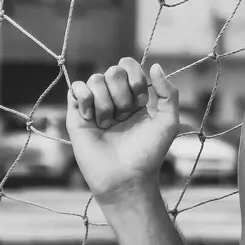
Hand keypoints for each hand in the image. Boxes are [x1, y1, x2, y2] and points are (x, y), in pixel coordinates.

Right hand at [66, 58, 179, 202]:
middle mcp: (113, 98)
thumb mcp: (168, 121)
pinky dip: (85, 99)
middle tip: (124, 116)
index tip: (140, 103)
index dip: (135, 78)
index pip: (128, 66)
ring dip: (105, 102)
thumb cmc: (148, 153)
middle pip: (113, 71)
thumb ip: (168, 92)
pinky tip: (91, 118)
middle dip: (122, 94)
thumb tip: (155, 66)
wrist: (126, 178)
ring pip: (95, 79)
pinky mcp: (76, 115)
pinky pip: (76, 89)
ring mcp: (94, 105)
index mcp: (134, 96)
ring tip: (108, 124)